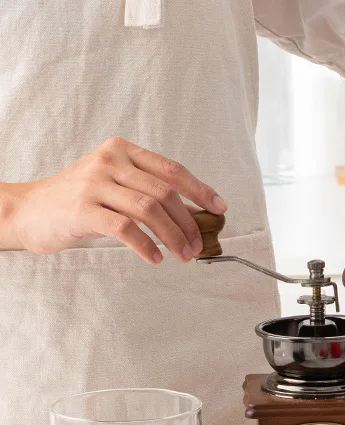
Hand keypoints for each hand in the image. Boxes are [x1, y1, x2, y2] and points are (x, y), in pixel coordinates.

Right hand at [10, 137, 226, 263]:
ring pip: (150, 210)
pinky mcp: (83, 209)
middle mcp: (110, 162)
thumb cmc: (79, 201)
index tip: (220, 209)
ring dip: (173, 237)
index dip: (200, 190)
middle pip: (165, 193)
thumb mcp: (114, 184)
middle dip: (188, 223)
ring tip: (183, 255)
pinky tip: (156, 258)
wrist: (29, 211)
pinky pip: (125, 229)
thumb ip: (147, 191)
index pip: (172, 170)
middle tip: (198, 246)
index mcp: (122, 151)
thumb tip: (193, 214)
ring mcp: (95, 184)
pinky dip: (146, 246)